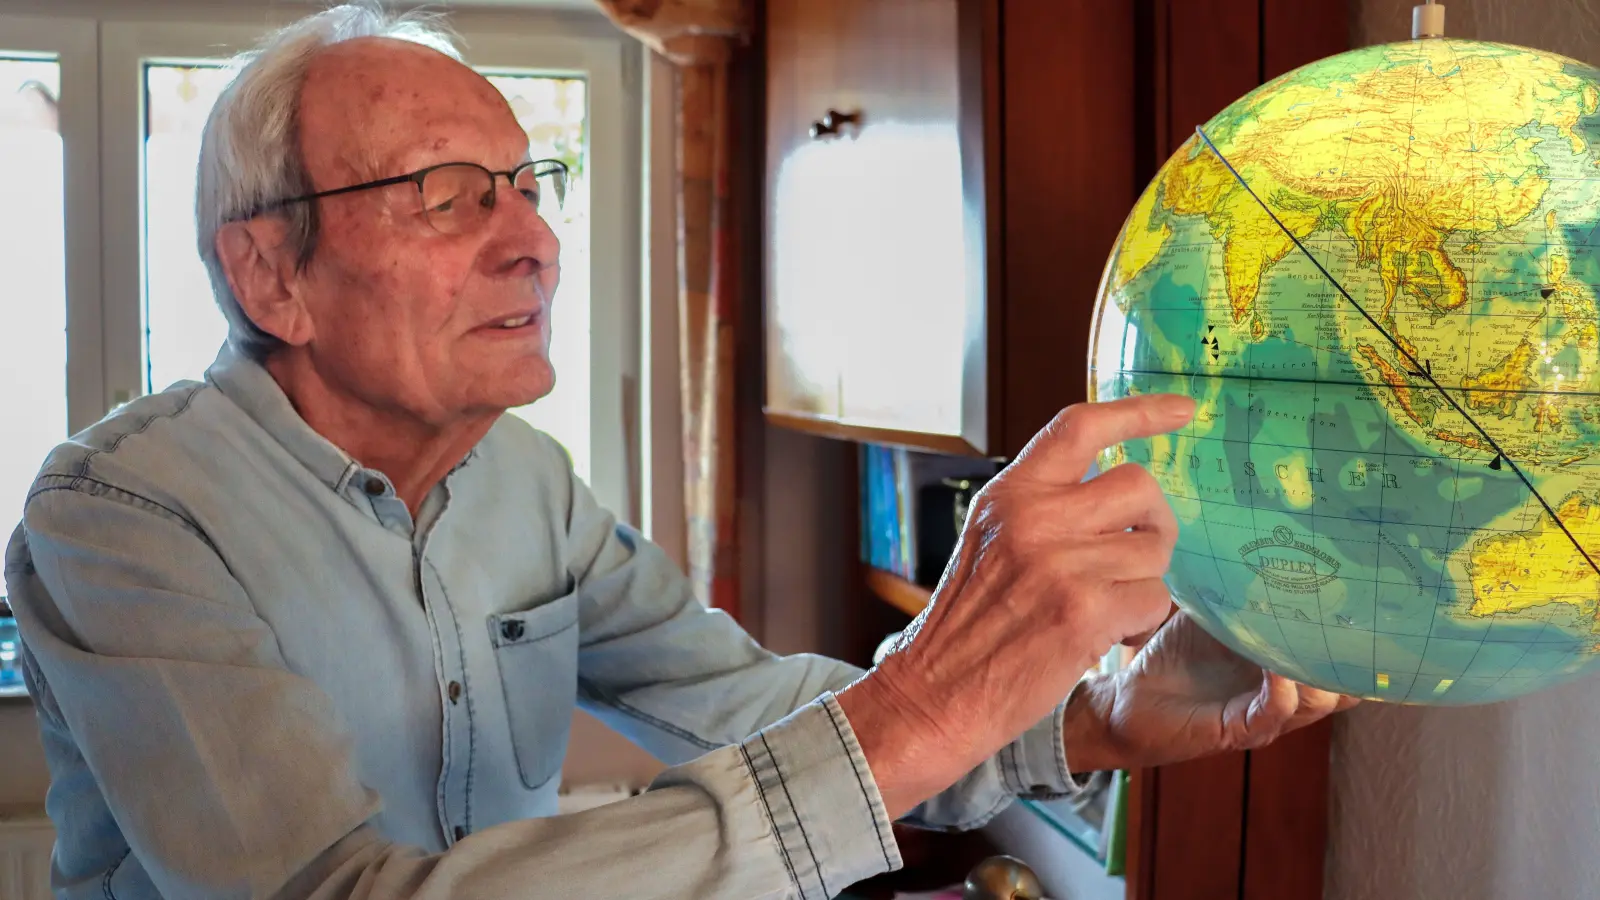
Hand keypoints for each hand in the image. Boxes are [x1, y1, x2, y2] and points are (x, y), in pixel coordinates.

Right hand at [836, 393, 1196, 818]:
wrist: (933, 693)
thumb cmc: (966, 625)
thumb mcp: (990, 540)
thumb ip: (1042, 508)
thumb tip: (1115, 488)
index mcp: (1010, 493)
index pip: (1081, 426)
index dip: (1140, 412)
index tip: (1184, 410)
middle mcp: (1033, 517)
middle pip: (1139, 486)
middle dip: (1155, 524)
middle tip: (1138, 557)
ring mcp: (1058, 562)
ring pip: (1154, 551)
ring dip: (1145, 583)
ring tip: (1108, 607)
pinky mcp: (1082, 611)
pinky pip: (1154, 599)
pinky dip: (1143, 620)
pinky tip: (1110, 634)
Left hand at [1064, 611, 1359, 772]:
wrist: (1128, 700)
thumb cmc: (1175, 658)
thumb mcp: (1213, 617)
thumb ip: (1241, 593)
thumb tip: (1262, 543)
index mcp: (1286, 666)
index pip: (1342, 659)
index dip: (1360, 637)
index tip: (1367, 600)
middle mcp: (1286, 694)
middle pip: (1346, 684)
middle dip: (1353, 654)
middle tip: (1356, 616)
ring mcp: (1266, 715)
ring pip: (1319, 701)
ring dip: (1320, 669)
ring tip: (1314, 635)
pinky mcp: (1240, 730)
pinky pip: (1276, 711)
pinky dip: (1283, 687)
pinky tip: (1276, 664)